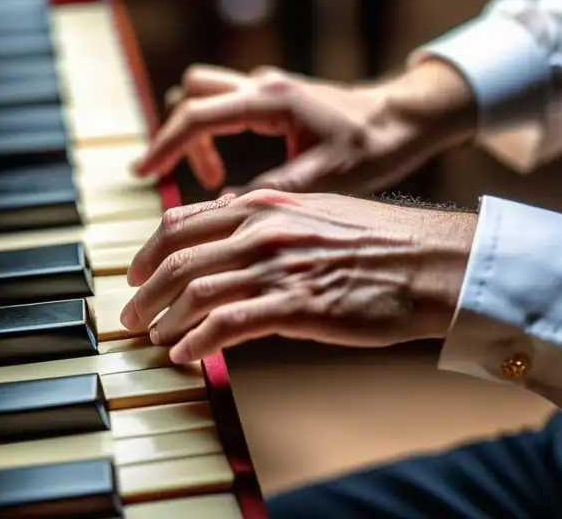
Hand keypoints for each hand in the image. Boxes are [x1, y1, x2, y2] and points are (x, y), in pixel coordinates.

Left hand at [119, 190, 475, 363]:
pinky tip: (186, 356)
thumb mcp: (316, 212)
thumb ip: (269, 219)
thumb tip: (233, 228)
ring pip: (195, 291)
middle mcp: (262, 230)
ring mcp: (277, 266)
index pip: (182, 221)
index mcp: (264, 205)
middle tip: (131, 316)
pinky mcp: (296, 305)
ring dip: (164, 319)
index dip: (149, 251)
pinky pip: (227, 325)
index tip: (137, 274)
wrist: (430, 261)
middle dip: (145, 290)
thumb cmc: (379, 241)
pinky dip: (197, 341)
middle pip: (178, 258)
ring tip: (153, 339)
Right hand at [131, 59, 475, 194]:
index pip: (197, 115)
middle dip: (176, 135)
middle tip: (178, 179)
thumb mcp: (325, 178)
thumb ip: (272, 191)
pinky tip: (231, 171)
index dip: (165, 146)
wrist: (404, 119)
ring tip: (212, 179)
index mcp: (271, 101)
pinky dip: (214, 133)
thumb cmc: (373, 146)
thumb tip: (224, 209)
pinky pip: (224, 106)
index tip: (144, 173)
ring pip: (204, 94)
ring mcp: (266, 87)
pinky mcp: (272, 96)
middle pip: (191, 93)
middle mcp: (263, 85)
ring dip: (195, 132)